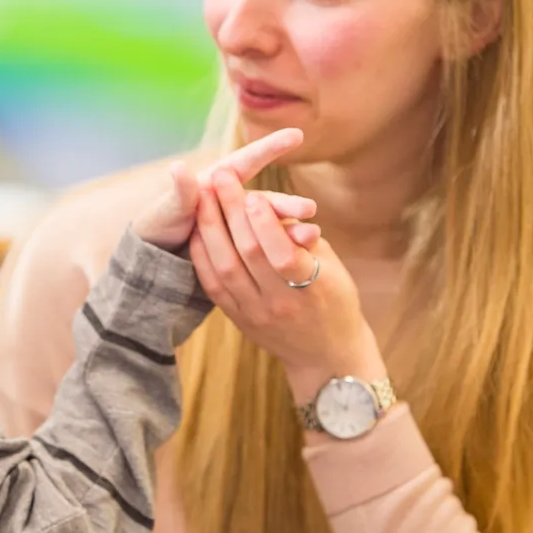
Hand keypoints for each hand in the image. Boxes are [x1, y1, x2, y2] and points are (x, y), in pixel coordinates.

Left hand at [133, 128, 312, 250]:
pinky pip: (267, 249)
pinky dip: (284, 250)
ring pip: (271, 226)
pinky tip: (304, 253)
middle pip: (265, 200)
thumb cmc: (159, 227)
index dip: (270, 148)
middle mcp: (235, 202)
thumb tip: (179, 168)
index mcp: (217, 184)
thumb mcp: (167, 211)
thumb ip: (180, 193)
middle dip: (288, 204)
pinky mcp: (246, 248)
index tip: (296, 135)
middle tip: (309, 209)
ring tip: (312, 236)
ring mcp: (242, 225)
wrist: (156, 259)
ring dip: (291, 230)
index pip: (246, 161)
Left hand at [187, 166, 384, 395]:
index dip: (264, 223)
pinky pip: (213, 285)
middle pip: (247, 253)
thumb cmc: (335, 300)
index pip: (281, 253)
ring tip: (202, 196)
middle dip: (231, 211)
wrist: (326, 356)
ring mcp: (255, 314)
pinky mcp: (238, 320)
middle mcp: (279, 303)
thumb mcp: (331, 267)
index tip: (252, 193)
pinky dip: (203, 256)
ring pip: (225, 267)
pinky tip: (197, 230)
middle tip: (219, 176)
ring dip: (210, 228)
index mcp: (311, 288)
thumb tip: (275, 205)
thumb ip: (303, 238)